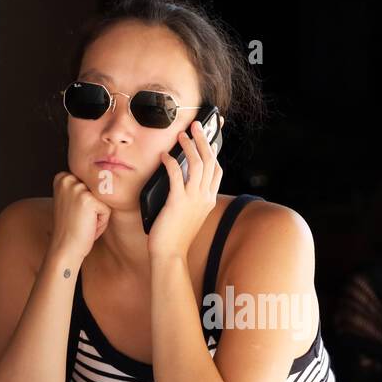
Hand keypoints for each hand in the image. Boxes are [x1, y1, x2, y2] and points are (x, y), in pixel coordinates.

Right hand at [50, 171, 111, 260]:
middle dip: (94, 208)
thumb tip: (104, 177)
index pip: (90, 184)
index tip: (74, 213)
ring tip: (83, 223)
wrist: (64, 248)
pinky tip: (88, 227)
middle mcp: (68, 179)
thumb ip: (81, 188)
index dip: (86, 202)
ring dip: (98, 215)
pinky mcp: (88, 200)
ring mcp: (77, 188)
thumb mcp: (72, 202)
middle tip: (79, 220)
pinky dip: (102, 222)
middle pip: (97, 191)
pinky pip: (107, 210)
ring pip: (103, 200)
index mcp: (62, 177)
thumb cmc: (70, 228)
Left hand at [146, 116, 224, 261]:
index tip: (208, 139)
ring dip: (189, 145)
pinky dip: (170, 162)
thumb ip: (190, 198)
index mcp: (208, 200)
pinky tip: (164, 156)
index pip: (217, 171)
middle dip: (203, 139)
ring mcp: (193, 199)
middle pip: (210, 161)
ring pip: (197, 164)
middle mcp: (204, 197)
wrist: (170, 255)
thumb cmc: (176, 237)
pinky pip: (176, 175)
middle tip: (195, 125)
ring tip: (181, 134)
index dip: (213, 152)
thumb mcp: (189, 215)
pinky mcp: (178, 201)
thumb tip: (180, 179)